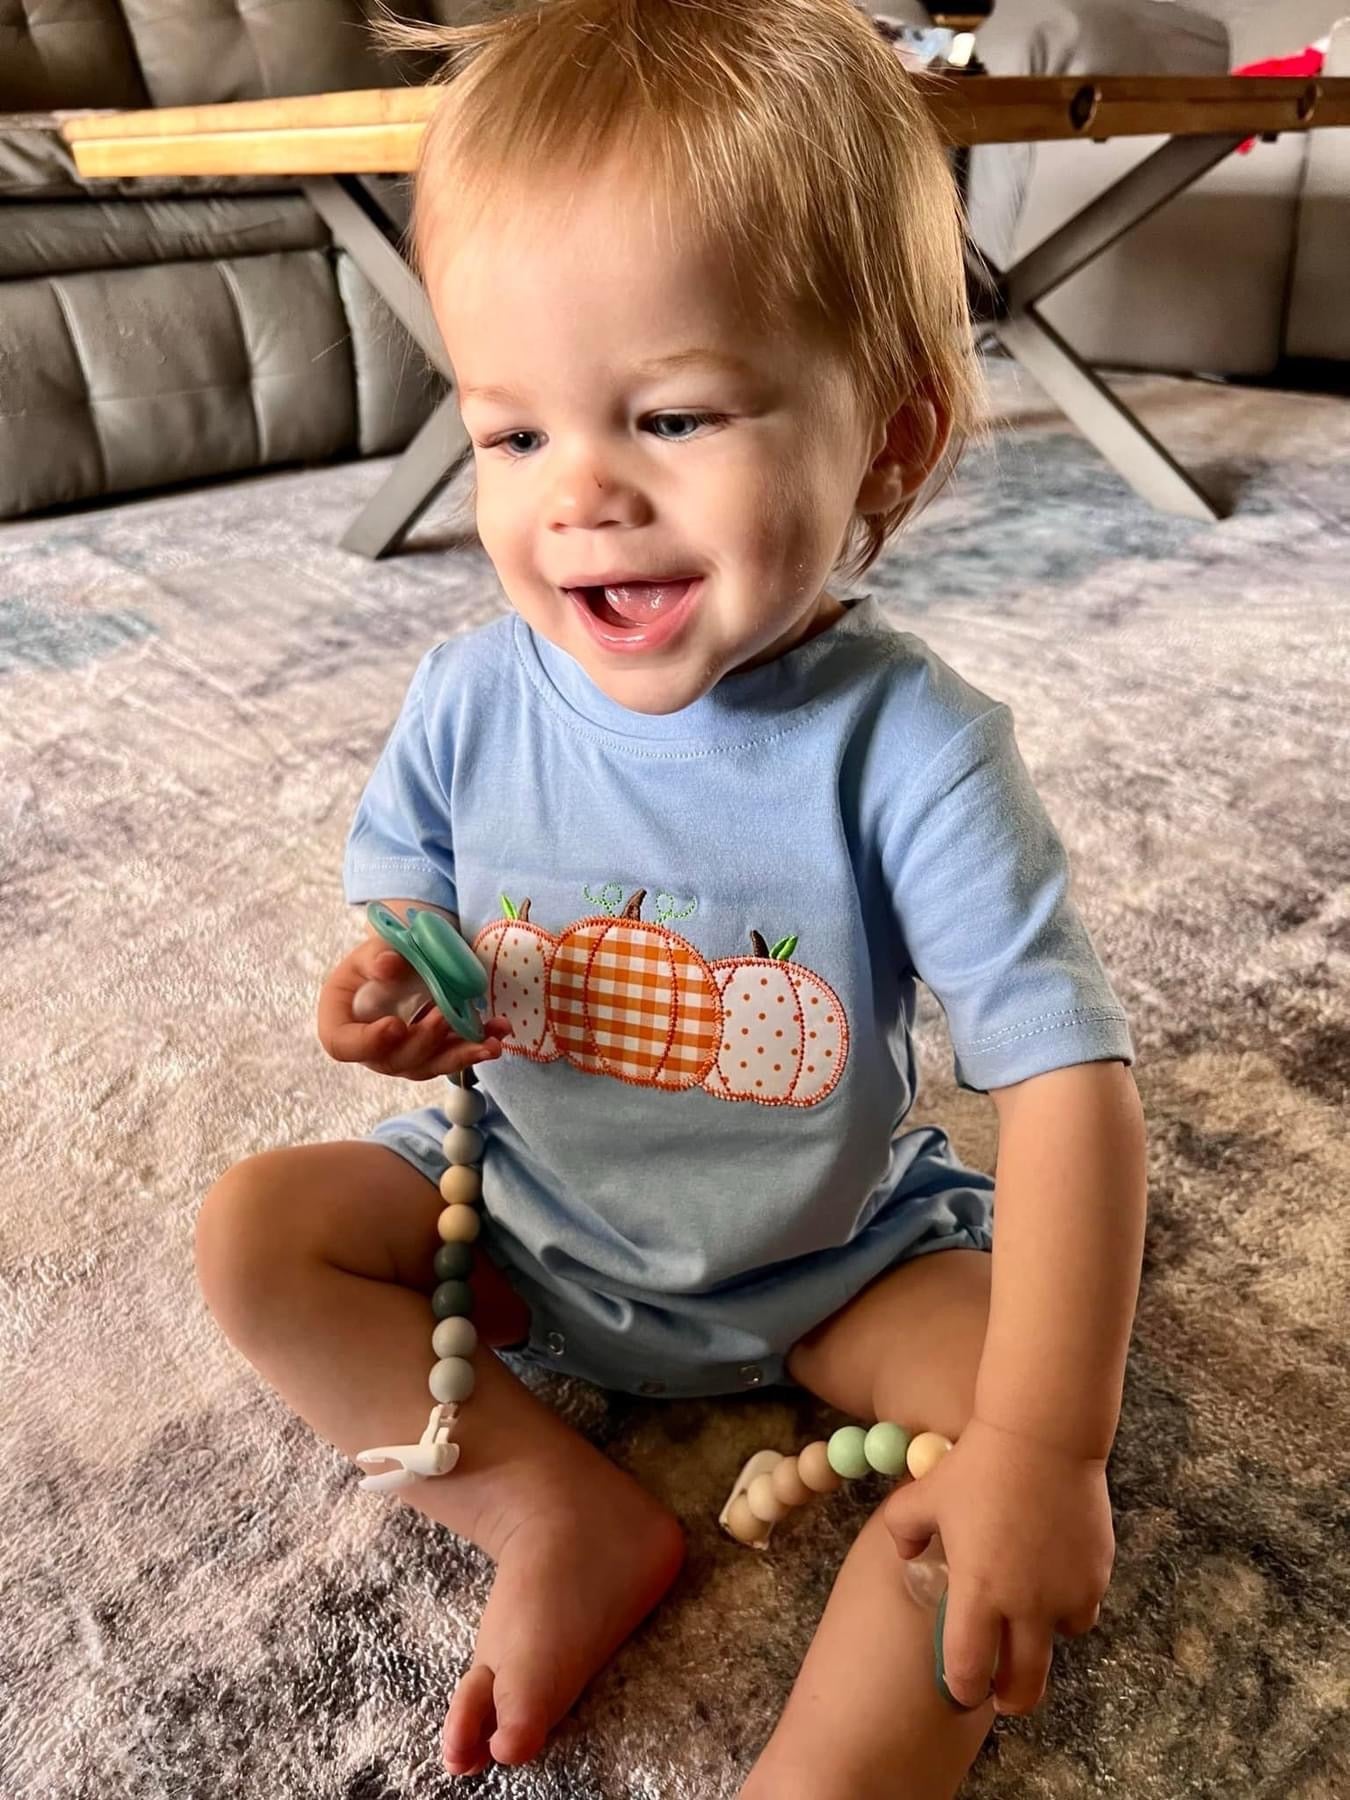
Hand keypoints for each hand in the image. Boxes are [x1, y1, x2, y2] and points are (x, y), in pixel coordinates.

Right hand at [317, 938, 511, 1079]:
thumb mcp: (373, 949)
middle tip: (446, 1015)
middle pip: (392, 1060)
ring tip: (489, 1043)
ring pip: (428, 1066)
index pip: (342, 1045)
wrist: (405, 962)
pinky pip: (451, 1057)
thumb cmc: (380, 956)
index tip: (394, 1026)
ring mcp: (400, 1056)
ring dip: (461, 1055)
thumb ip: (376, 956)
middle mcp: (369, 1048)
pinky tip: (496, 1035)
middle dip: (424, 1040)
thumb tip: (388, 966)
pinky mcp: (430, 1056)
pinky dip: (475, 1046)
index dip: (367, 1043)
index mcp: (340, 1021)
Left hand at [882, 1415, 1113, 1714]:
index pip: (968, 1670)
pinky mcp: (1097, 1575)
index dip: (962, 1688)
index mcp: (978, 1593)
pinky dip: (1068, 1604)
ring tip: (1029, 1615)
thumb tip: (907, 1554)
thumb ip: (904, 1530)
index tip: (960, 1687)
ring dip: (1042, 1639)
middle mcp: (1026, 1606)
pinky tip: (1053, 1574)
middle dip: (1010, 1698)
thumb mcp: (925, 1494)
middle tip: (1001, 1696)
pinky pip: (1082, 1608)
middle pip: (1023, 1686)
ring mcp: (1067, 1594)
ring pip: (1058, 1643)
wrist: (1041, 1436)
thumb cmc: (977, 1466)